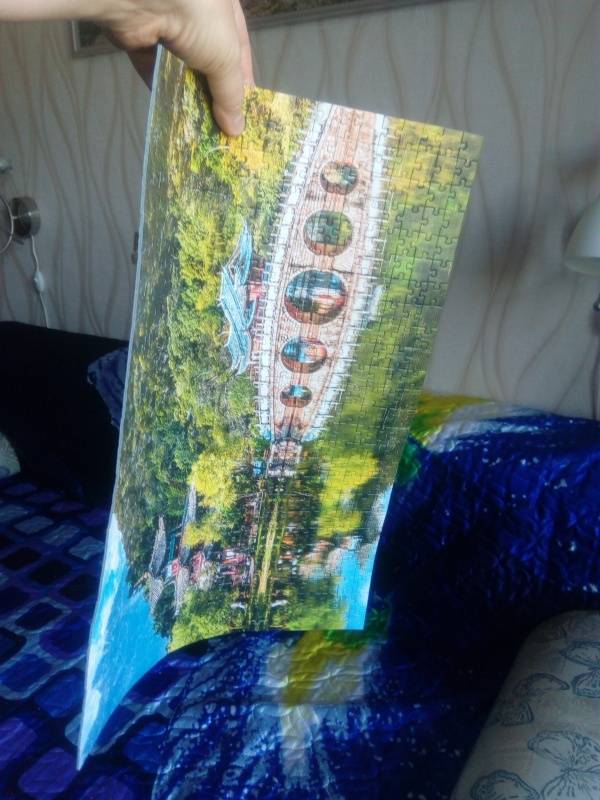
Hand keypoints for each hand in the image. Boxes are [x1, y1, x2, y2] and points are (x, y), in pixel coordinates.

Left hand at [100, 0, 253, 135]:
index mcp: (223, 10)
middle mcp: (196, 17)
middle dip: (214, 95)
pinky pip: (155, 72)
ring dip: (189, 98)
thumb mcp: (226, 57)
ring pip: (181, 70)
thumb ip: (230, 94)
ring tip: (199, 130)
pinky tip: (174, 118)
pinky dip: (164, 94)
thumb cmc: (199, 18)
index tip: (242, 114)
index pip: (238, 50)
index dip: (241, 83)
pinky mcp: (140, 41)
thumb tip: (236, 129)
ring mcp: (166, 28)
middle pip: (209, 63)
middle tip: (221, 129)